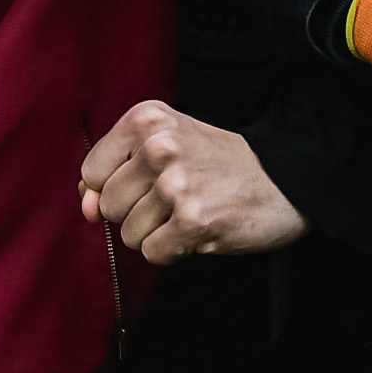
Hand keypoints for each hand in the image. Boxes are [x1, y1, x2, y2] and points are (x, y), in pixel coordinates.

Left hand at [83, 99, 301, 261]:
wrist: (285, 181)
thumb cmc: (218, 165)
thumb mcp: (164, 147)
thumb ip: (114, 173)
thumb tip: (85, 207)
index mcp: (146, 119)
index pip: (91, 172)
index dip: (113, 188)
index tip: (147, 183)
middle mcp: (158, 146)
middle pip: (108, 206)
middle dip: (137, 213)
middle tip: (176, 198)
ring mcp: (176, 184)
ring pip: (129, 234)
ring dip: (157, 233)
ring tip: (191, 211)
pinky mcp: (193, 221)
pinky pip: (152, 253)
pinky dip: (173, 251)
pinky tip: (199, 230)